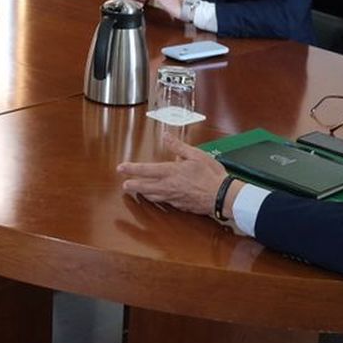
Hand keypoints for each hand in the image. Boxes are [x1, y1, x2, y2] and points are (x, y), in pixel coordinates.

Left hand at [118, 134, 234, 218]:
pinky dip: (156, 199)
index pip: (145, 170)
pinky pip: (164, 202)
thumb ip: (178, 147)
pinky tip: (156, 198)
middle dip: (132, 185)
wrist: (222, 196)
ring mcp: (173, 198)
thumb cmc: (210, 174)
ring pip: (152, 196)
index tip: (120, 168)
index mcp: (170, 171)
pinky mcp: (180, 205)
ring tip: (136, 191)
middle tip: (124, 184)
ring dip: (142, 193)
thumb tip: (166, 136)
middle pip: (144, 186)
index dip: (131, 168)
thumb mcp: (195, 155)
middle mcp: (168, 186)